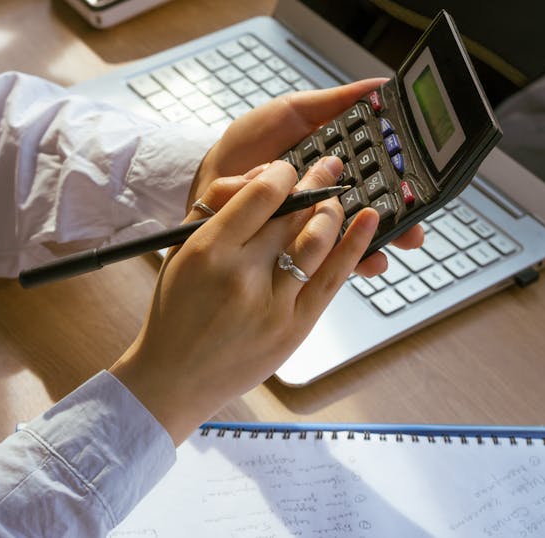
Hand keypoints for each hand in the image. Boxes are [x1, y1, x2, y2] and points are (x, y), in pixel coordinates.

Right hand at [110, 158, 378, 444]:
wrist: (175, 377)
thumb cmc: (177, 308)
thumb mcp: (181, 246)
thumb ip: (218, 203)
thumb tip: (266, 175)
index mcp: (210, 249)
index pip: (262, 194)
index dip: (283, 173)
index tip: (288, 170)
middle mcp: (242, 275)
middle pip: (293, 214)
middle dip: (315, 183)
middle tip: (327, 167)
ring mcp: (273, 304)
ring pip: (318, 240)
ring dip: (333, 209)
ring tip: (336, 195)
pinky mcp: (295, 328)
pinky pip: (333, 278)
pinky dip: (356, 245)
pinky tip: (369, 220)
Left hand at [188, 81, 423, 276]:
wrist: (208, 174)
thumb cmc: (248, 144)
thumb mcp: (293, 112)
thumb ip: (334, 103)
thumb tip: (379, 85)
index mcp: (334, 169)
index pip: (377, 178)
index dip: (400, 185)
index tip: (418, 188)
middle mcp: (326, 200)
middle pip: (371, 214)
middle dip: (398, 225)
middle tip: (414, 231)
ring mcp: (309, 226)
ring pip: (351, 241)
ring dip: (372, 248)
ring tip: (386, 251)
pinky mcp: (288, 248)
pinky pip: (317, 258)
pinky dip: (337, 262)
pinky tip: (356, 261)